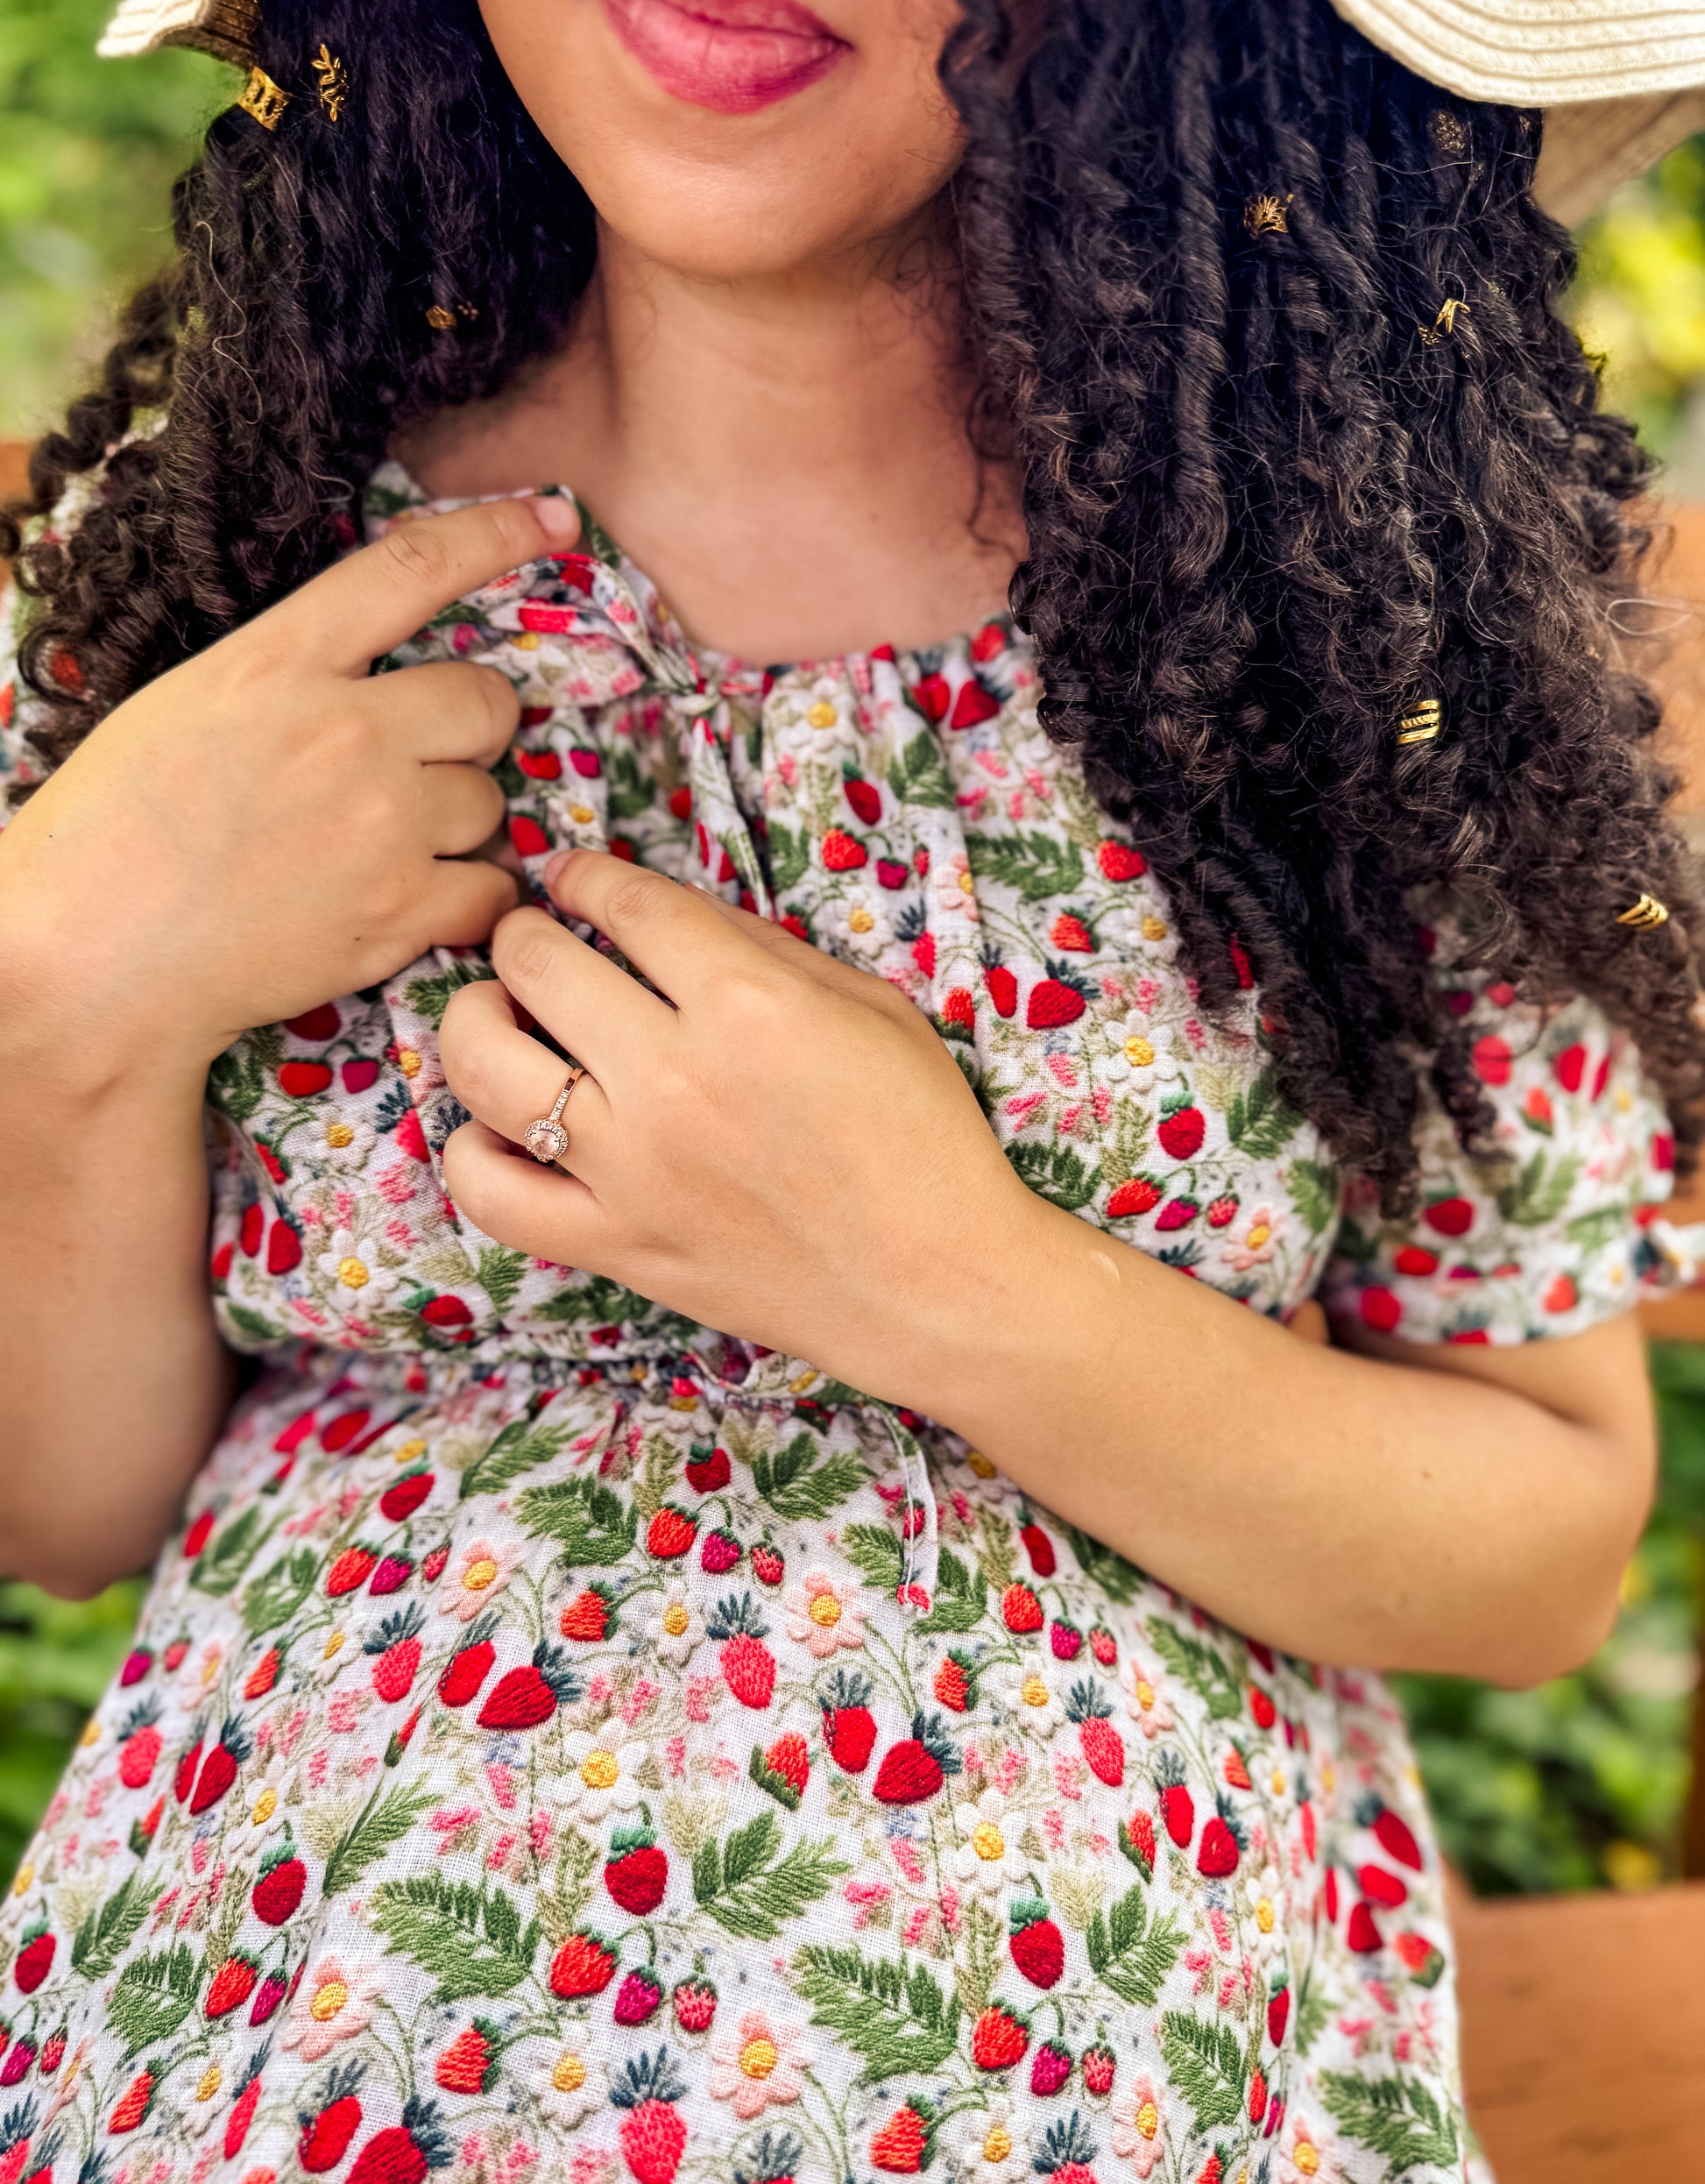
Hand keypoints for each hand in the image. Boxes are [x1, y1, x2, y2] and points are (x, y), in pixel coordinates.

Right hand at [0, 493, 580, 1076]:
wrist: (95, 959)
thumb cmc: (110, 838)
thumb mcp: (186, 709)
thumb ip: (284, 681)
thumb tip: (353, 682)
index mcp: (277, 663)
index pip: (409, 569)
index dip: (496, 534)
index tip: (555, 518)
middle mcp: (346, 730)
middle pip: (484, 702)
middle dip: (470, 732)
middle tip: (422, 766)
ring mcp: (382, 822)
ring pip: (488, 801)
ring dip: (458, 825)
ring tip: (385, 853)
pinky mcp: (401, 910)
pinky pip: (491, 890)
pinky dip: (470, 901)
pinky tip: (419, 907)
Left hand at [438, 849, 1037, 1396]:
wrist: (937, 1284)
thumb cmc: (922, 1140)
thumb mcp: (872, 1009)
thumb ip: (763, 949)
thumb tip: (666, 914)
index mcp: (747, 1006)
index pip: (625, 905)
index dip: (585, 875)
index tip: (571, 876)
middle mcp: (673, 1079)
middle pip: (536, 964)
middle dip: (523, 933)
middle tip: (533, 939)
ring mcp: (632, 1168)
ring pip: (486, 1066)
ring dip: (473, 1018)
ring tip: (497, 1014)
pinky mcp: (615, 1245)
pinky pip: (492, 1192)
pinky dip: (474, 1151)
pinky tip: (502, 1128)